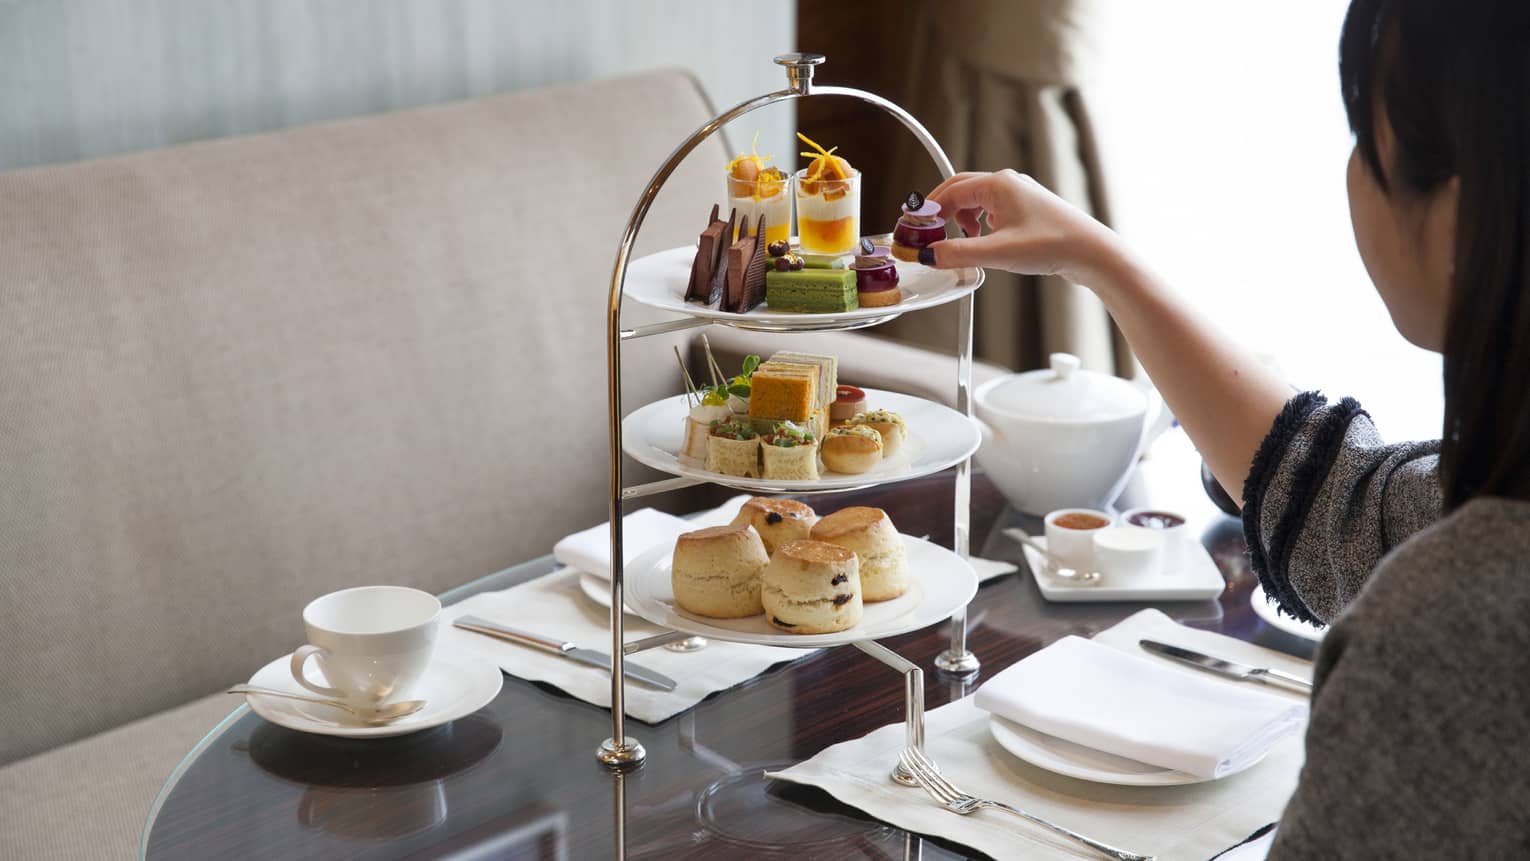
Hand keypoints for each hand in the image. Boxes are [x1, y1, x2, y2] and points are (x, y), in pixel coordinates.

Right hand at [923, 169, 1130, 289]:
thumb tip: (929, 255)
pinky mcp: (1027, 209)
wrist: (1091, 253)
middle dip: (940, 211)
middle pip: (960, 190)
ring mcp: (1019, 195)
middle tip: (926, 233)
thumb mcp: (998, 252)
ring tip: (960, 241)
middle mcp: (1008, 184)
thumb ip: (958, 253)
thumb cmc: (1053, 245)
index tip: (914, 230)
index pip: (949, 191)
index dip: (928, 212)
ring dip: (960, 219)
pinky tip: (984, 241)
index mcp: (998, 185)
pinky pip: (991, 209)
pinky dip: (979, 224)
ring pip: (975, 200)